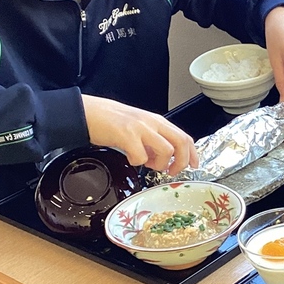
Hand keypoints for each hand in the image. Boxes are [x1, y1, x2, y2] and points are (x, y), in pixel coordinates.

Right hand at [81, 95, 198, 173]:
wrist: (89, 112)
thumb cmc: (112, 121)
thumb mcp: (139, 127)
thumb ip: (154, 140)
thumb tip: (164, 159)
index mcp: (157, 121)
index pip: (184, 136)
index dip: (193, 153)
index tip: (194, 166)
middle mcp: (152, 123)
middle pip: (181, 142)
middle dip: (182, 161)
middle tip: (172, 171)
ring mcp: (140, 128)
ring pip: (166, 150)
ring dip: (160, 163)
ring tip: (147, 163)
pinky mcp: (126, 135)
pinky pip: (140, 156)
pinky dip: (137, 162)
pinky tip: (129, 157)